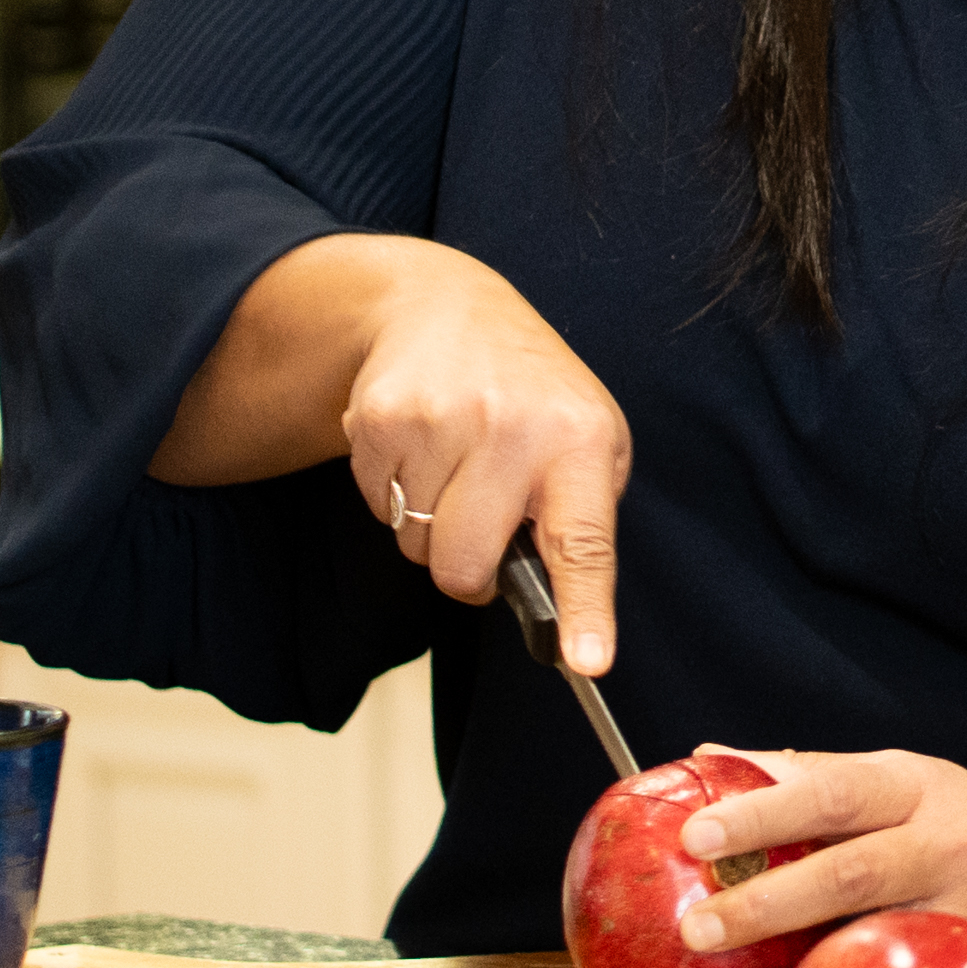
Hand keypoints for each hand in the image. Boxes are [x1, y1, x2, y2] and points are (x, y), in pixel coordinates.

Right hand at [332, 238, 632, 674]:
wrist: (444, 305)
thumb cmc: (530, 391)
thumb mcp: (587, 435)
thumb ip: (581, 518)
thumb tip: (568, 623)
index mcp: (580, 439)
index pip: (584, 541)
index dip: (584, 609)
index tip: (587, 662)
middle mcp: (513, 427)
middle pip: (465, 566)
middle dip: (465, 568)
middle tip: (480, 522)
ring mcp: (441, 419)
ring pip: (415, 544)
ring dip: (429, 524)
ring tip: (453, 462)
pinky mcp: (380, 417)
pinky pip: (378, 509)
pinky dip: (395, 494)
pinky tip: (419, 446)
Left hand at [668, 748, 966, 967]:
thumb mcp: (906, 782)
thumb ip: (813, 775)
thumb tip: (711, 758)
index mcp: (919, 787)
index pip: (833, 792)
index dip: (764, 813)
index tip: (698, 835)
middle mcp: (949, 846)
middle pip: (853, 872)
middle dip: (768, 903)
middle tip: (697, 927)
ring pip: (877, 953)